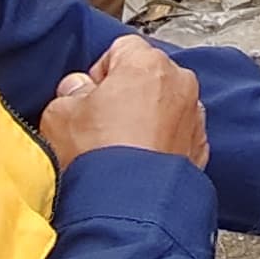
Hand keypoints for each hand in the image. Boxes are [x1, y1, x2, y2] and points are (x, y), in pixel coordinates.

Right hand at [40, 34, 208, 169]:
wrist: (128, 209)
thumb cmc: (97, 159)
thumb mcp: (59, 115)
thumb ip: (69, 92)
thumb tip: (77, 90)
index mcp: (148, 64)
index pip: (121, 49)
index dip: (99, 74)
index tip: (88, 98)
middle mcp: (180, 83)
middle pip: (146, 76)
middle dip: (126, 95)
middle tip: (101, 125)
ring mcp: (194, 117)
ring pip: (164, 106)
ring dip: (146, 120)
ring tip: (120, 148)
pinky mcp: (200, 149)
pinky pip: (176, 135)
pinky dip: (160, 144)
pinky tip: (139, 162)